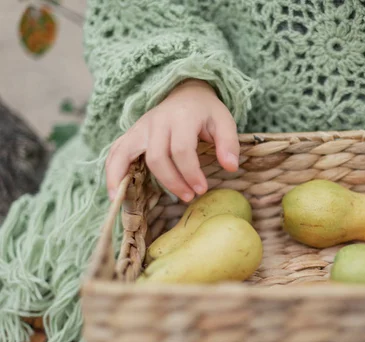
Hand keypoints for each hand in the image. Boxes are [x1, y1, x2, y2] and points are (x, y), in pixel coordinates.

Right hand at [105, 79, 238, 201]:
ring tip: (132, 205)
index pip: (181, 149)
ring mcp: (140, 128)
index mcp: (181, 117)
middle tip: (190, 196)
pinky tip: (114, 194)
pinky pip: (115, 153)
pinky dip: (111, 173)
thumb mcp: (224, 121)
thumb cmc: (206, 112)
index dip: (190, 173)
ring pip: (127, 154)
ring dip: (132, 181)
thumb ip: (229, 143)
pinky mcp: (131, 134)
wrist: (186, 92)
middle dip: (173, 182)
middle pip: (157, 157)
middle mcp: (156, 121)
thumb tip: (231, 167)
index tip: (202, 189)